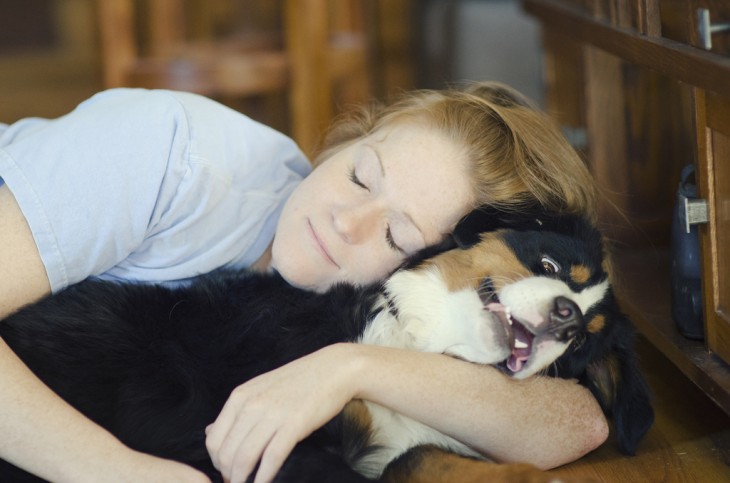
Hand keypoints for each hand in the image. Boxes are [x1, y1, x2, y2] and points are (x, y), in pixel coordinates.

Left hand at [205, 343, 359, 482]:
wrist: (332, 369)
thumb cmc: (297, 381)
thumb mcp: (259, 388)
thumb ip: (235, 411)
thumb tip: (210, 431)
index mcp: (240, 396)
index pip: (213, 440)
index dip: (217, 463)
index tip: (227, 472)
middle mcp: (252, 404)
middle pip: (226, 453)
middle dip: (229, 475)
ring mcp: (272, 414)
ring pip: (244, 458)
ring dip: (243, 480)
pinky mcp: (294, 424)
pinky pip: (271, 458)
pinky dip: (264, 477)